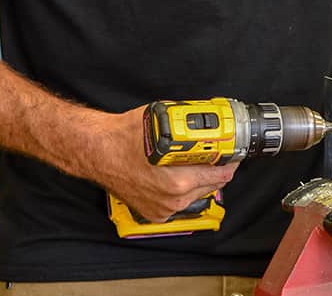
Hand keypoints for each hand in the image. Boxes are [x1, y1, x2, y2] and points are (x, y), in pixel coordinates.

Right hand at [86, 106, 238, 221]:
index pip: (222, 175)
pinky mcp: (154, 213)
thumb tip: (207, 118)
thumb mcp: (165, 122)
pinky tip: (178, 174)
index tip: (233, 153)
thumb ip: (189, 125)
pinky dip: (182, 189)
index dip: (231, 161)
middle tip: (217, 155)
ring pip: (196, 195)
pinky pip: (178, 201)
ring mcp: (163, 208)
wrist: (97, 151)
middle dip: (216, 170)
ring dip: (200, 180)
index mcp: (178, 181)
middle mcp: (172, 199)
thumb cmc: (124, 137)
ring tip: (196, 162)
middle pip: (212, 186)